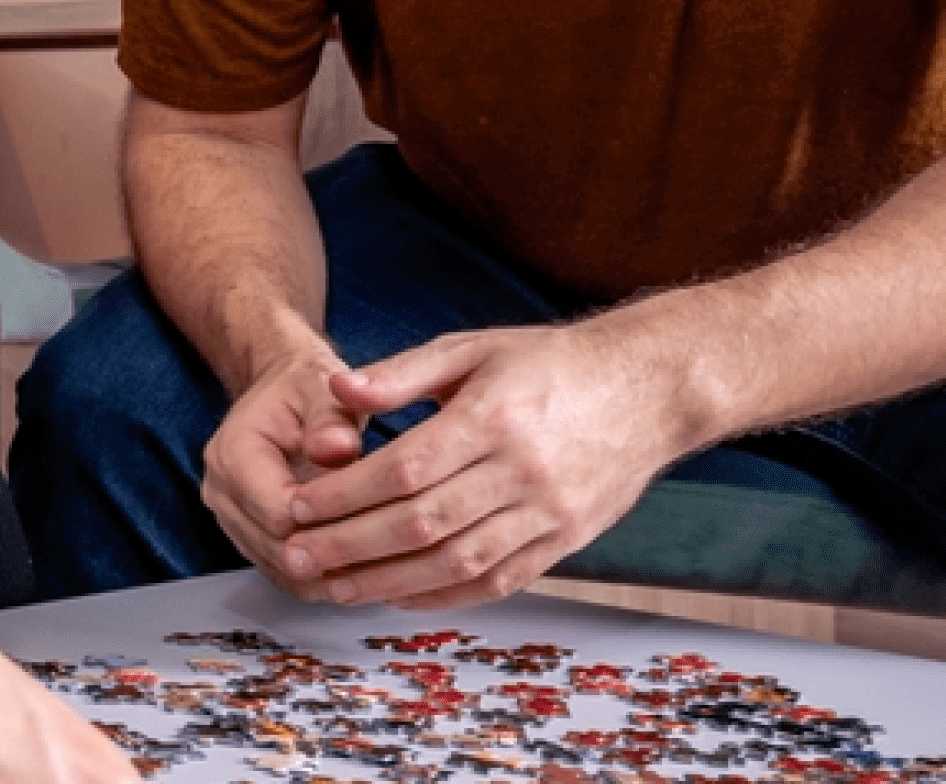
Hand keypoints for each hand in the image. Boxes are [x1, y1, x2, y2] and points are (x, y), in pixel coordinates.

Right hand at [198, 339, 370, 596]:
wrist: (282, 394)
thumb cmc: (304, 389)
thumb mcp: (323, 387)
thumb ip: (332, 418)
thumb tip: (336, 448)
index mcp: (233, 454)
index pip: (278, 514)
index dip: (331, 524)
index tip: (381, 523)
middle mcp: (222, 492)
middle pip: (278, 549)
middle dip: (335, 556)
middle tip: (395, 558)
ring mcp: (231, 519)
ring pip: (280, 570)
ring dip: (330, 576)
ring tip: (385, 570)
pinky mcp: (248, 536)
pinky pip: (283, 574)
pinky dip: (321, 580)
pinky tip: (362, 573)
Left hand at [273, 324, 678, 610]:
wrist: (647, 389)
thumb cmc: (549, 363)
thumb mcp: (473, 348)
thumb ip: (402, 373)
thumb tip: (337, 390)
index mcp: (492, 417)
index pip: (403, 469)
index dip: (345, 494)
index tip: (297, 506)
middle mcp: (522, 471)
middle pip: (423, 522)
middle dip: (351, 545)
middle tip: (298, 556)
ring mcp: (549, 512)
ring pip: (458, 562)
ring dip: (390, 582)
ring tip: (336, 586)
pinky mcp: (566, 540)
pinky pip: (499, 581)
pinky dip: (446, 595)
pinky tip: (401, 597)